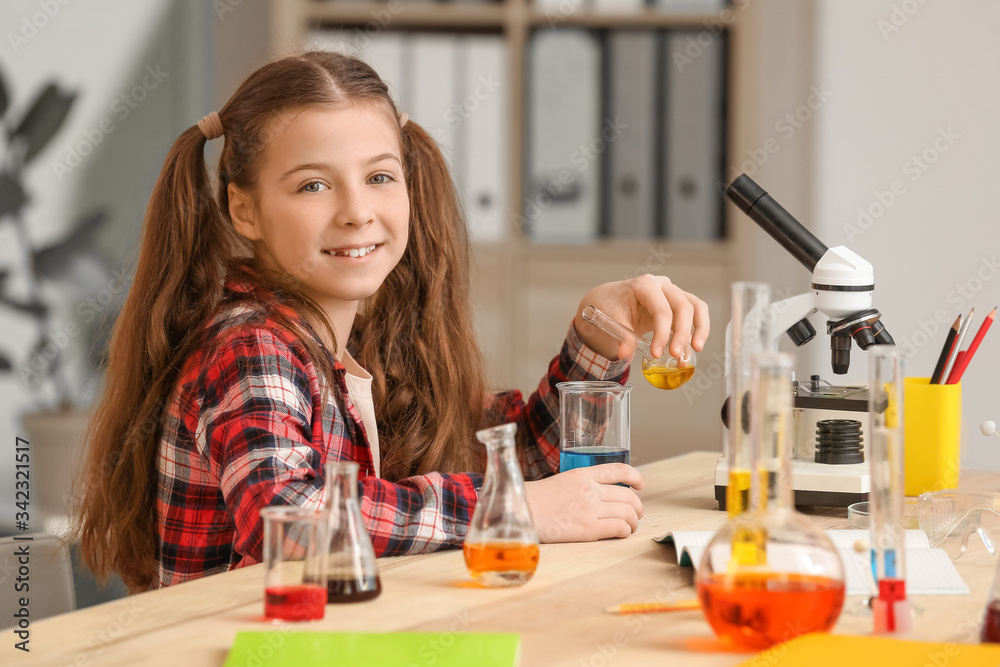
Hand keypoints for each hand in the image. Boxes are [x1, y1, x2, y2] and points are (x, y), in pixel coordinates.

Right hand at [524, 463, 644, 542]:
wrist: (521, 512)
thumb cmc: (536, 500)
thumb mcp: (562, 481)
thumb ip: (583, 485)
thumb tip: (602, 496)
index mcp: (583, 474)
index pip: (618, 470)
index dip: (635, 477)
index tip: (640, 484)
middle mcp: (590, 490)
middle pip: (628, 496)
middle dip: (637, 507)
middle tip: (636, 514)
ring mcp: (590, 509)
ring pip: (628, 513)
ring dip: (633, 522)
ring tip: (630, 526)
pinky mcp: (588, 529)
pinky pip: (619, 528)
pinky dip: (625, 532)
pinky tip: (621, 534)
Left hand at [573, 274, 709, 360]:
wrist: (612, 298)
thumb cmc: (612, 303)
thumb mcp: (611, 317)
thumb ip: (621, 335)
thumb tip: (625, 353)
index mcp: (645, 285)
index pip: (662, 309)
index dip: (662, 333)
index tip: (656, 353)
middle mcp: (663, 285)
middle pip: (683, 307)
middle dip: (682, 334)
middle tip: (675, 355)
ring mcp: (673, 293)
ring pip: (697, 307)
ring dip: (700, 329)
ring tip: (696, 350)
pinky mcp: (678, 304)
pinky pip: (695, 315)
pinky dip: (697, 332)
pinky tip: (691, 350)